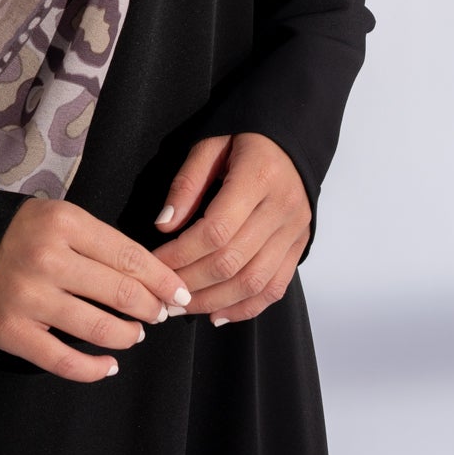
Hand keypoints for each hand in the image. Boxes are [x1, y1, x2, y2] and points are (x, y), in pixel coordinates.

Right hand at [0, 198, 194, 380]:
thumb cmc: (21, 235)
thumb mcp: (60, 219)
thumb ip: (101, 243)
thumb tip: (154, 280)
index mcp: (63, 222)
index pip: (130, 256)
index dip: (163, 280)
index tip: (180, 293)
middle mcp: (46, 258)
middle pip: (120, 292)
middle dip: (150, 308)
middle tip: (158, 315)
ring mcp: (26, 297)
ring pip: (98, 328)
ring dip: (127, 335)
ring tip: (133, 334)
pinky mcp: (10, 331)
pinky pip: (62, 360)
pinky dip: (94, 369)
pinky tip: (109, 366)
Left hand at [149, 131, 310, 323]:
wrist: (293, 139)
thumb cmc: (244, 139)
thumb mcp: (210, 146)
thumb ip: (186, 184)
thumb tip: (164, 226)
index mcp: (258, 177)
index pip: (216, 230)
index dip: (181, 253)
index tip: (153, 263)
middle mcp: (282, 209)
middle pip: (232, 261)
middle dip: (191, 283)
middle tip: (162, 295)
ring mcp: (295, 231)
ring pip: (254, 282)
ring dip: (214, 301)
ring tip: (182, 309)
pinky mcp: (300, 245)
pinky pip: (275, 287)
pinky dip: (246, 308)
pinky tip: (218, 315)